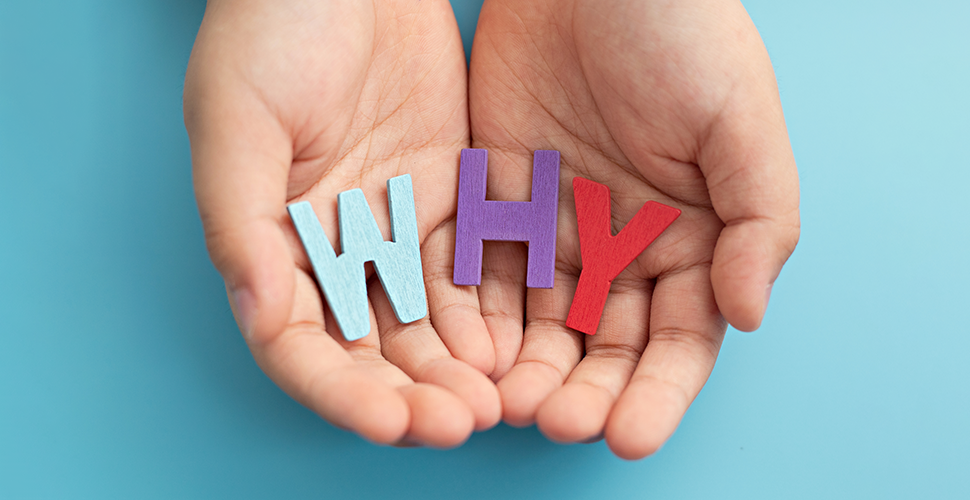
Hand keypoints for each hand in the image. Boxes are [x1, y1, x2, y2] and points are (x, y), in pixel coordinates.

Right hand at [183, 0, 498, 446]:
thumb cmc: (270, 32)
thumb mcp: (235, 120)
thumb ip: (242, 223)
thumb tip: (261, 314)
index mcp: (273, 244)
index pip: (302, 346)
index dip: (344, 392)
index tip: (394, 421)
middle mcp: (334, 250)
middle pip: (373, 346)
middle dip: (415, 391)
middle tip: (463, 421)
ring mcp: (394, 228)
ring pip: (428, 319)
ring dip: (459, 365)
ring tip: (498, 400)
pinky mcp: (448, 198)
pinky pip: (472, 267)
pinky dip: (491, 308)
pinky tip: (516, 341)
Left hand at [464, 0, 799, 457]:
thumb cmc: (680, 35)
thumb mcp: (740, 121)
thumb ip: (760, 222)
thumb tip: (748, 314)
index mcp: (690, 240)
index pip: (678, 340)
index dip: (657, 393)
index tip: (628, 435)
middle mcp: (622, 247)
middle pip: (603, 345)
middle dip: (584, 392)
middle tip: (556, 424)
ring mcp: (556, 230)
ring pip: (539, 324)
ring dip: (525, 371)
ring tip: (506, 405)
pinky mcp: (496, 204)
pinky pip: (483, 274)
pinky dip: (476, 318)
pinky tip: (466, 353)